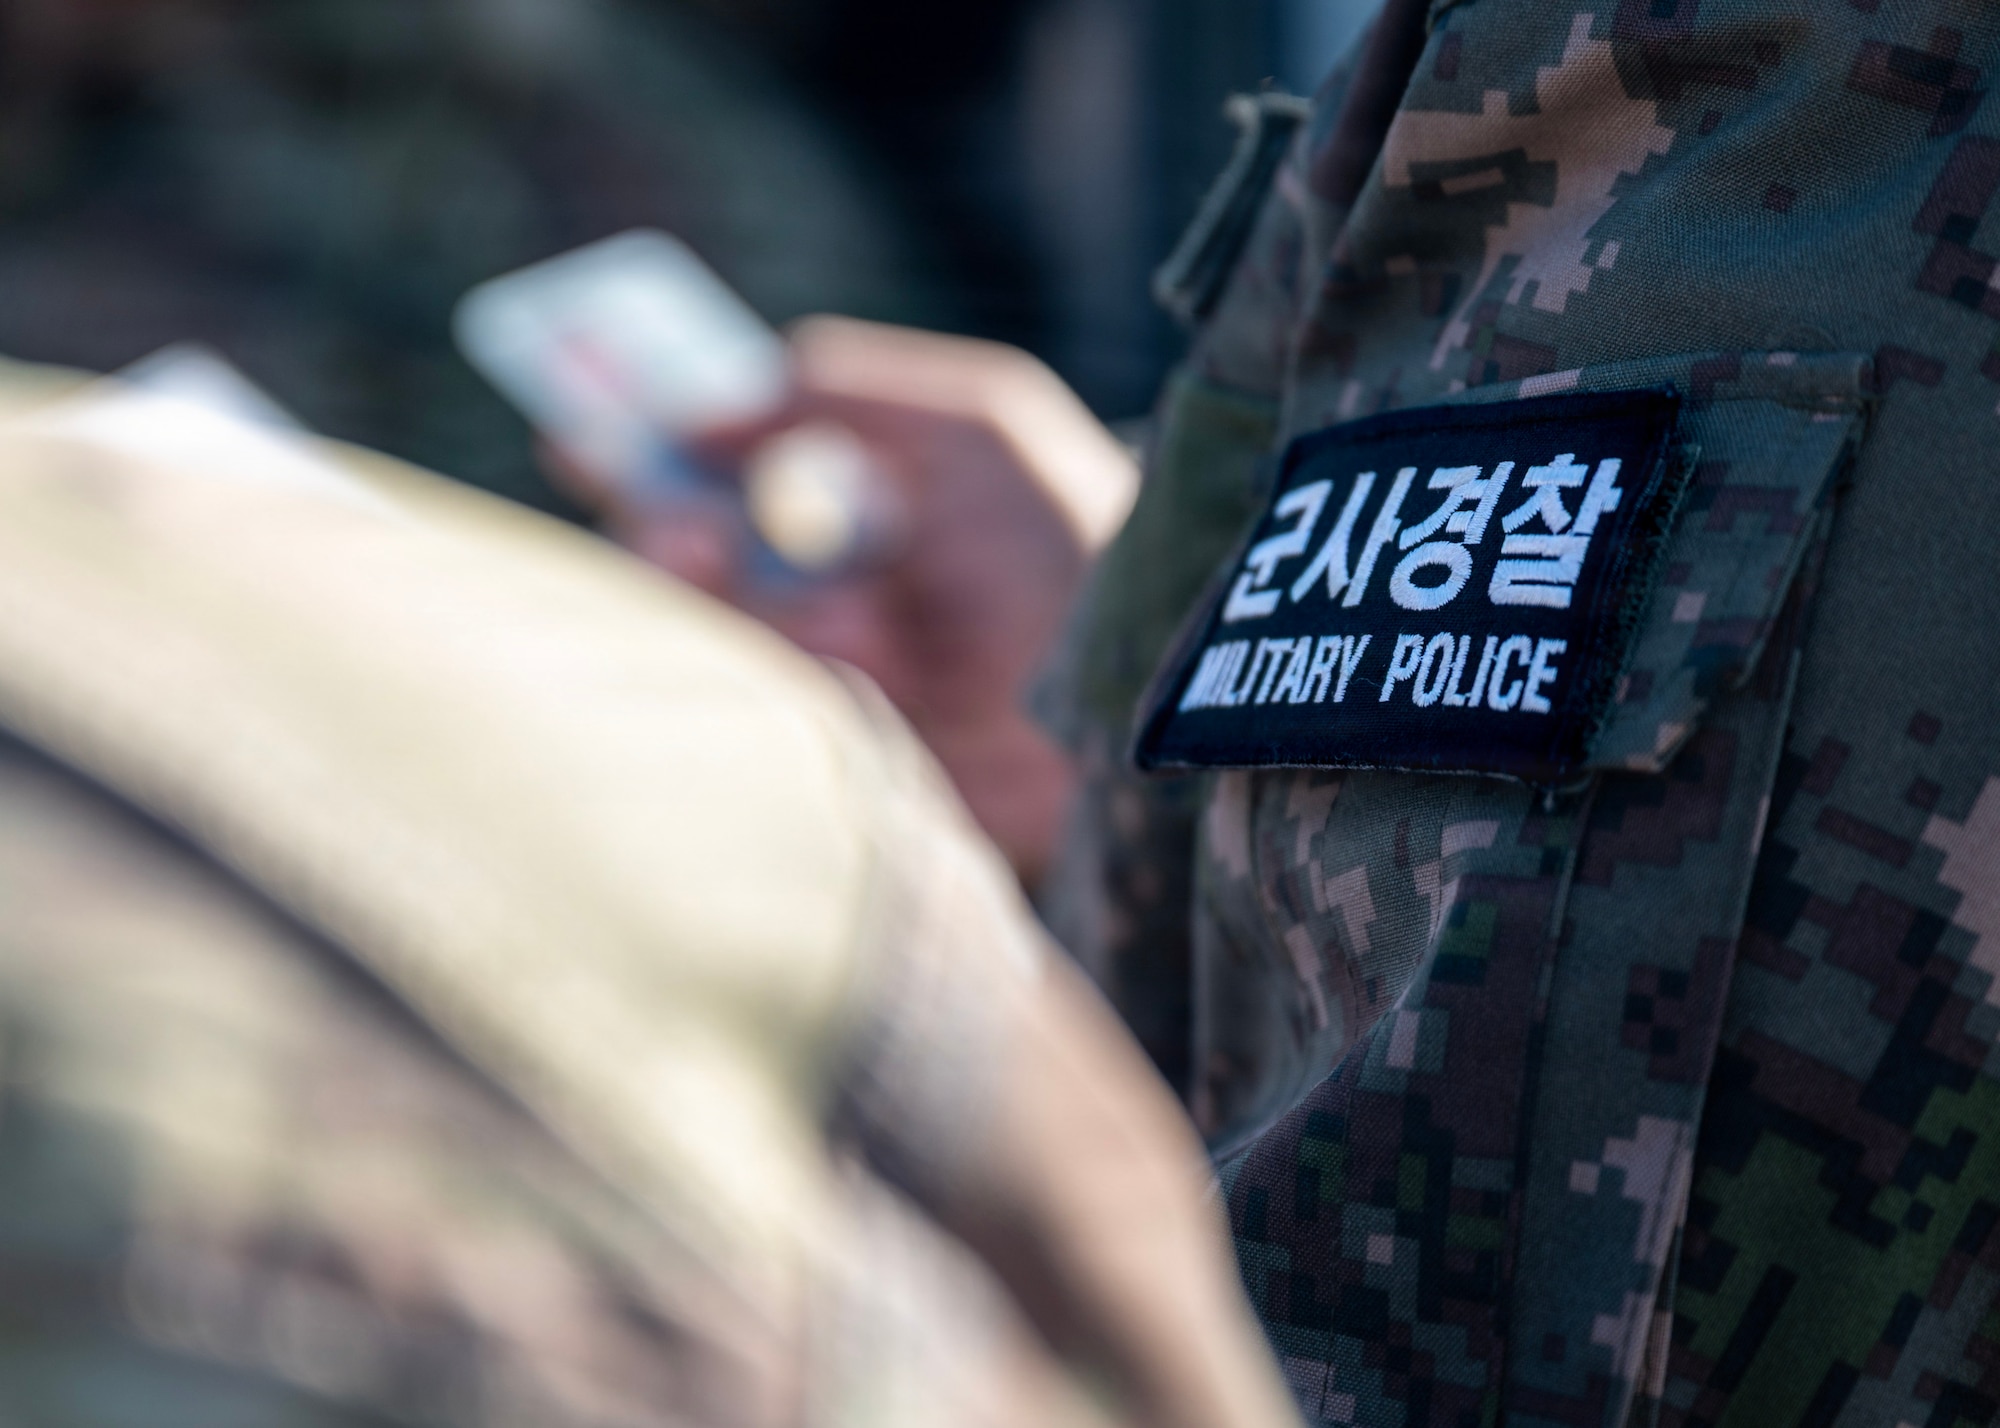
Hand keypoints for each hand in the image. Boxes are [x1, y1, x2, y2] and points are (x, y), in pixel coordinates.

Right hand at [570, 318, 1138, 884]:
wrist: (1156, 678)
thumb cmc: (1076, 531)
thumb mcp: (970, 421)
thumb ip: (837, 392)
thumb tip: (703, 410)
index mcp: (862, 505)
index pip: (722, 471)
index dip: (647, 448)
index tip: (574, 421)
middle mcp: (834, 588)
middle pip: (695, 559)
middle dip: (660, 525)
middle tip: (651, 503)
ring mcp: (836, 676)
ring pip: (717, 633)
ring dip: (711, 592)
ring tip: (718, 549)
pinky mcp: (848, 754)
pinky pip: (764, 706)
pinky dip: (785, 661)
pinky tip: (849, 637)